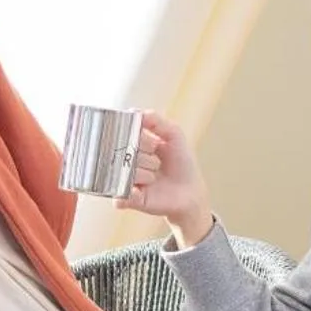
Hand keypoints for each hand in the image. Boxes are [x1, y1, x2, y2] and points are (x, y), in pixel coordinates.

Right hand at [119, 112, 213, 245]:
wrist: (191, 192)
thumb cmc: (182, 163)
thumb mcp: (174, 135)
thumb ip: (156, 121)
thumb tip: (134, 111)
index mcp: (133, 145)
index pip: (126, 136)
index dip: (142, 141)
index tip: (154, 146)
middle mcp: (126, 161)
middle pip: (125, 154)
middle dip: (146, 158)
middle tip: (157, 164)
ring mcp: (125, 179)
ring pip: (126, 172)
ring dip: (145, 174)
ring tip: (154, 178)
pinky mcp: (128, 199)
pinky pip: (119, 195)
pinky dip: (128, 193)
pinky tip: (141, 191)